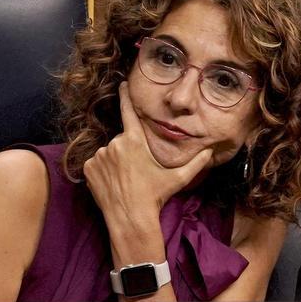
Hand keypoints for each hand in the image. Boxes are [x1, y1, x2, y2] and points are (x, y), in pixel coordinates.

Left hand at [83, 82, 212, 229]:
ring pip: (110, 152)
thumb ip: (197, 162)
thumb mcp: (178, 178)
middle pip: (123, 141)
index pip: (128, 111)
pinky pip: (97, 163)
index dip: (125, 96)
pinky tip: (113, 183)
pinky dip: (104, 170)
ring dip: (116, 161)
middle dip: (129, 151)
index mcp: (135, 141)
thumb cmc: (155, 196)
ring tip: (126, 179)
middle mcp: (115, 144)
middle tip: (138, 171)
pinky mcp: (88, 168)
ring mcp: (99, 156)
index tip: (122, 84)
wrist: (130, 217)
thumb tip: (212, 151)